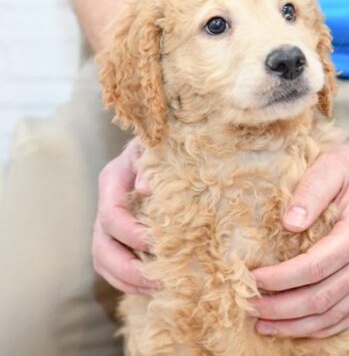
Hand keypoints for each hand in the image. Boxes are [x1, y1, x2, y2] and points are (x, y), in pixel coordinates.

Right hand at [92, 138, 158, 294]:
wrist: (156, 149)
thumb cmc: (160, 145)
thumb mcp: (155, 147)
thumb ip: (150, 164)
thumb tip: (144, 190)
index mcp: (112, 181)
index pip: (112, 215)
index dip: (132, 234)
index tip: (158, 246)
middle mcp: (105, 205)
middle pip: (102, 246)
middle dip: (128, 267)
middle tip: (158, 279)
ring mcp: (106, 224)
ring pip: (103, 261)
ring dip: (128, 280)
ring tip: (158, 289)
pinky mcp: (115, 237)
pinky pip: (112, 267)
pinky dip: (129, 282)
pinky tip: (152, 288)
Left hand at [250, 133, 348, 337]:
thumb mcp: (329, 168)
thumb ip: (311, 192)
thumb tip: (290, 223)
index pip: (315, 267)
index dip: (281, 278)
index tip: (252, 278)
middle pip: (322, 298)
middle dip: (282, 308)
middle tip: (249, 306)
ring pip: (334, 314)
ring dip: (297, 325)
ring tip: (263, 325)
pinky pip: (347, 315)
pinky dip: (321, 328)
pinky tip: (296, 328)